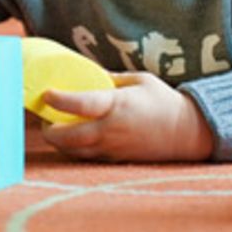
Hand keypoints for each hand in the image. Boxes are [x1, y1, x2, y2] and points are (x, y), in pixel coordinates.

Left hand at [40, 71, 214, 161]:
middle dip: (48, 129)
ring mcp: (112, 148)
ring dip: (59, 141)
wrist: (187, 133)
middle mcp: (111, 130)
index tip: (46, 93)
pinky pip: (87, 157)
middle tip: (44, 116)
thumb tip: (87, 71)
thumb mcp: (138, 80)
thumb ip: (111, 77)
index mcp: (117, 105)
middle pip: (67, 136)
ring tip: (54, 127)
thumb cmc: (163, 101)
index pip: (80, 104)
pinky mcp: (116, 159)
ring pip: (74, 151)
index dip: (58, 100)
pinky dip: (74, 149)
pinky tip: (72, 138)